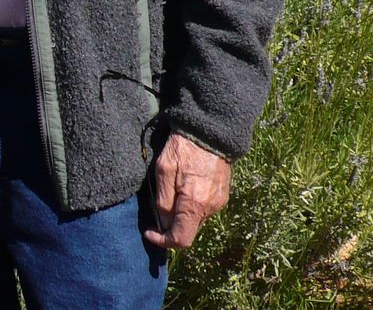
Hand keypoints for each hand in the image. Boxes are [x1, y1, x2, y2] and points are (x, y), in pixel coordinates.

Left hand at [143, 132, 230, 250]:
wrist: (209, 130)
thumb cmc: (183, 148)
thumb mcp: (163, 171)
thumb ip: (163, 201)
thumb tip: (163, 224)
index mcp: (194, 204)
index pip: (180, 239)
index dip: (163, 241)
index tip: (150, 232)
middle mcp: (210, 208)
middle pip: (188, 230)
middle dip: (171, 225)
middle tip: (157, 208)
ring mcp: (219, 202)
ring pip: (196, 219)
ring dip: (182, 214)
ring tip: (171, 192)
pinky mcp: (222, 195)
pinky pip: (204, 209)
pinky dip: (192, 205)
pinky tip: (184, 186)